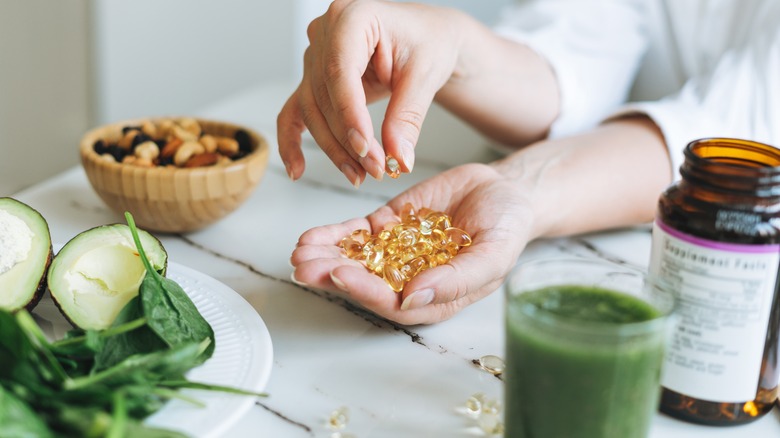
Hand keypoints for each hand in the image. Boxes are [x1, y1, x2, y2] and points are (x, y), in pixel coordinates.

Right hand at [277, 0, 465, 186]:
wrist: (428, 39)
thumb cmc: (429, 42)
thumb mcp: (426, 76)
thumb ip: (407, 117)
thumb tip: (398, 158)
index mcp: (352, 16)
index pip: (340, 71)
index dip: (349, 115)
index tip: (365, 149)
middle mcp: (325, 32)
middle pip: (324, 96)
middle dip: (348, 139)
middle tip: (375, 169)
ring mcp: (315, 55)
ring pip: (312, 110)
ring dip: (334, 148)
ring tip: (360, 174)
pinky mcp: (314, 79)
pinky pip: (295, 111)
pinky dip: (292, 141)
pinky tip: (298, 169)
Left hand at [289, 163, 532, 324]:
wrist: (505, 191)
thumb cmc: (508, 228)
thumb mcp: (493, 254)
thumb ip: (456, 279)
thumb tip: (414, 299)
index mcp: (434, 297)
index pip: (393, 303)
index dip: (365, 291)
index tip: (341, 275)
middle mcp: (410, 279)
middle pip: (365, 283)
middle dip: (332, 275)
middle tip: (305, 267)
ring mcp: (396, 252)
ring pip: (355, 259)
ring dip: (325, 257)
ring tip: (300, 252)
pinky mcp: (388, 226)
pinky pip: (356, 234)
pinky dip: (333, 235)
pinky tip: (311, 236)